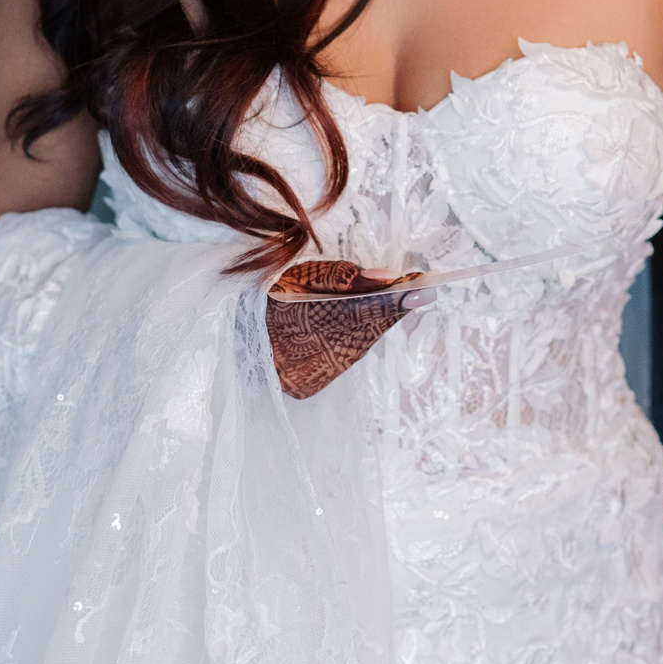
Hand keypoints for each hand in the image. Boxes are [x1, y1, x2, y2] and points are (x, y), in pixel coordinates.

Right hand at [264, 260, 432, 397]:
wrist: (236, 342)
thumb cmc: (271, 299)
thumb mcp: (300, 276)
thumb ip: (342, 276)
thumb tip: (386, 278)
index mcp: (297, 318)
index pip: (360, 309)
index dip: (395, 298)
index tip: (426, 285)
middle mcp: (305, 354)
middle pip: (366, 329)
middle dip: (393, 307)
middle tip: (418, 288)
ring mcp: (308, 375)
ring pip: (358, 346)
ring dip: (376, 323)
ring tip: (389, 301)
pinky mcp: (309, 387)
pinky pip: (344, 360)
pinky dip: (354, 341)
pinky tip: (356, 326)